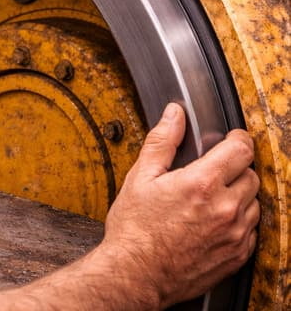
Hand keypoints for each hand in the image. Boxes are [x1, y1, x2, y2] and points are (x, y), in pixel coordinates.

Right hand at [102, 103, 259, 306]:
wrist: (136, 274)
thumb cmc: (134, 229)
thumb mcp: (140, 178)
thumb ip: (162, 142)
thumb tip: (174, 114)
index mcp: (201, 184)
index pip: (240, 150)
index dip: (237, 139)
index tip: (231, 139)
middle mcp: (225, 208)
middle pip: (251, 175)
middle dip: (236, 168)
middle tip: (213, 171)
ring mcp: (234, 234)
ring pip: (254, 203)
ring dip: (239, 195)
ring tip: (211, 198)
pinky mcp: (237, 256)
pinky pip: (252, 230)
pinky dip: (239, 221)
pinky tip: (214, 221)